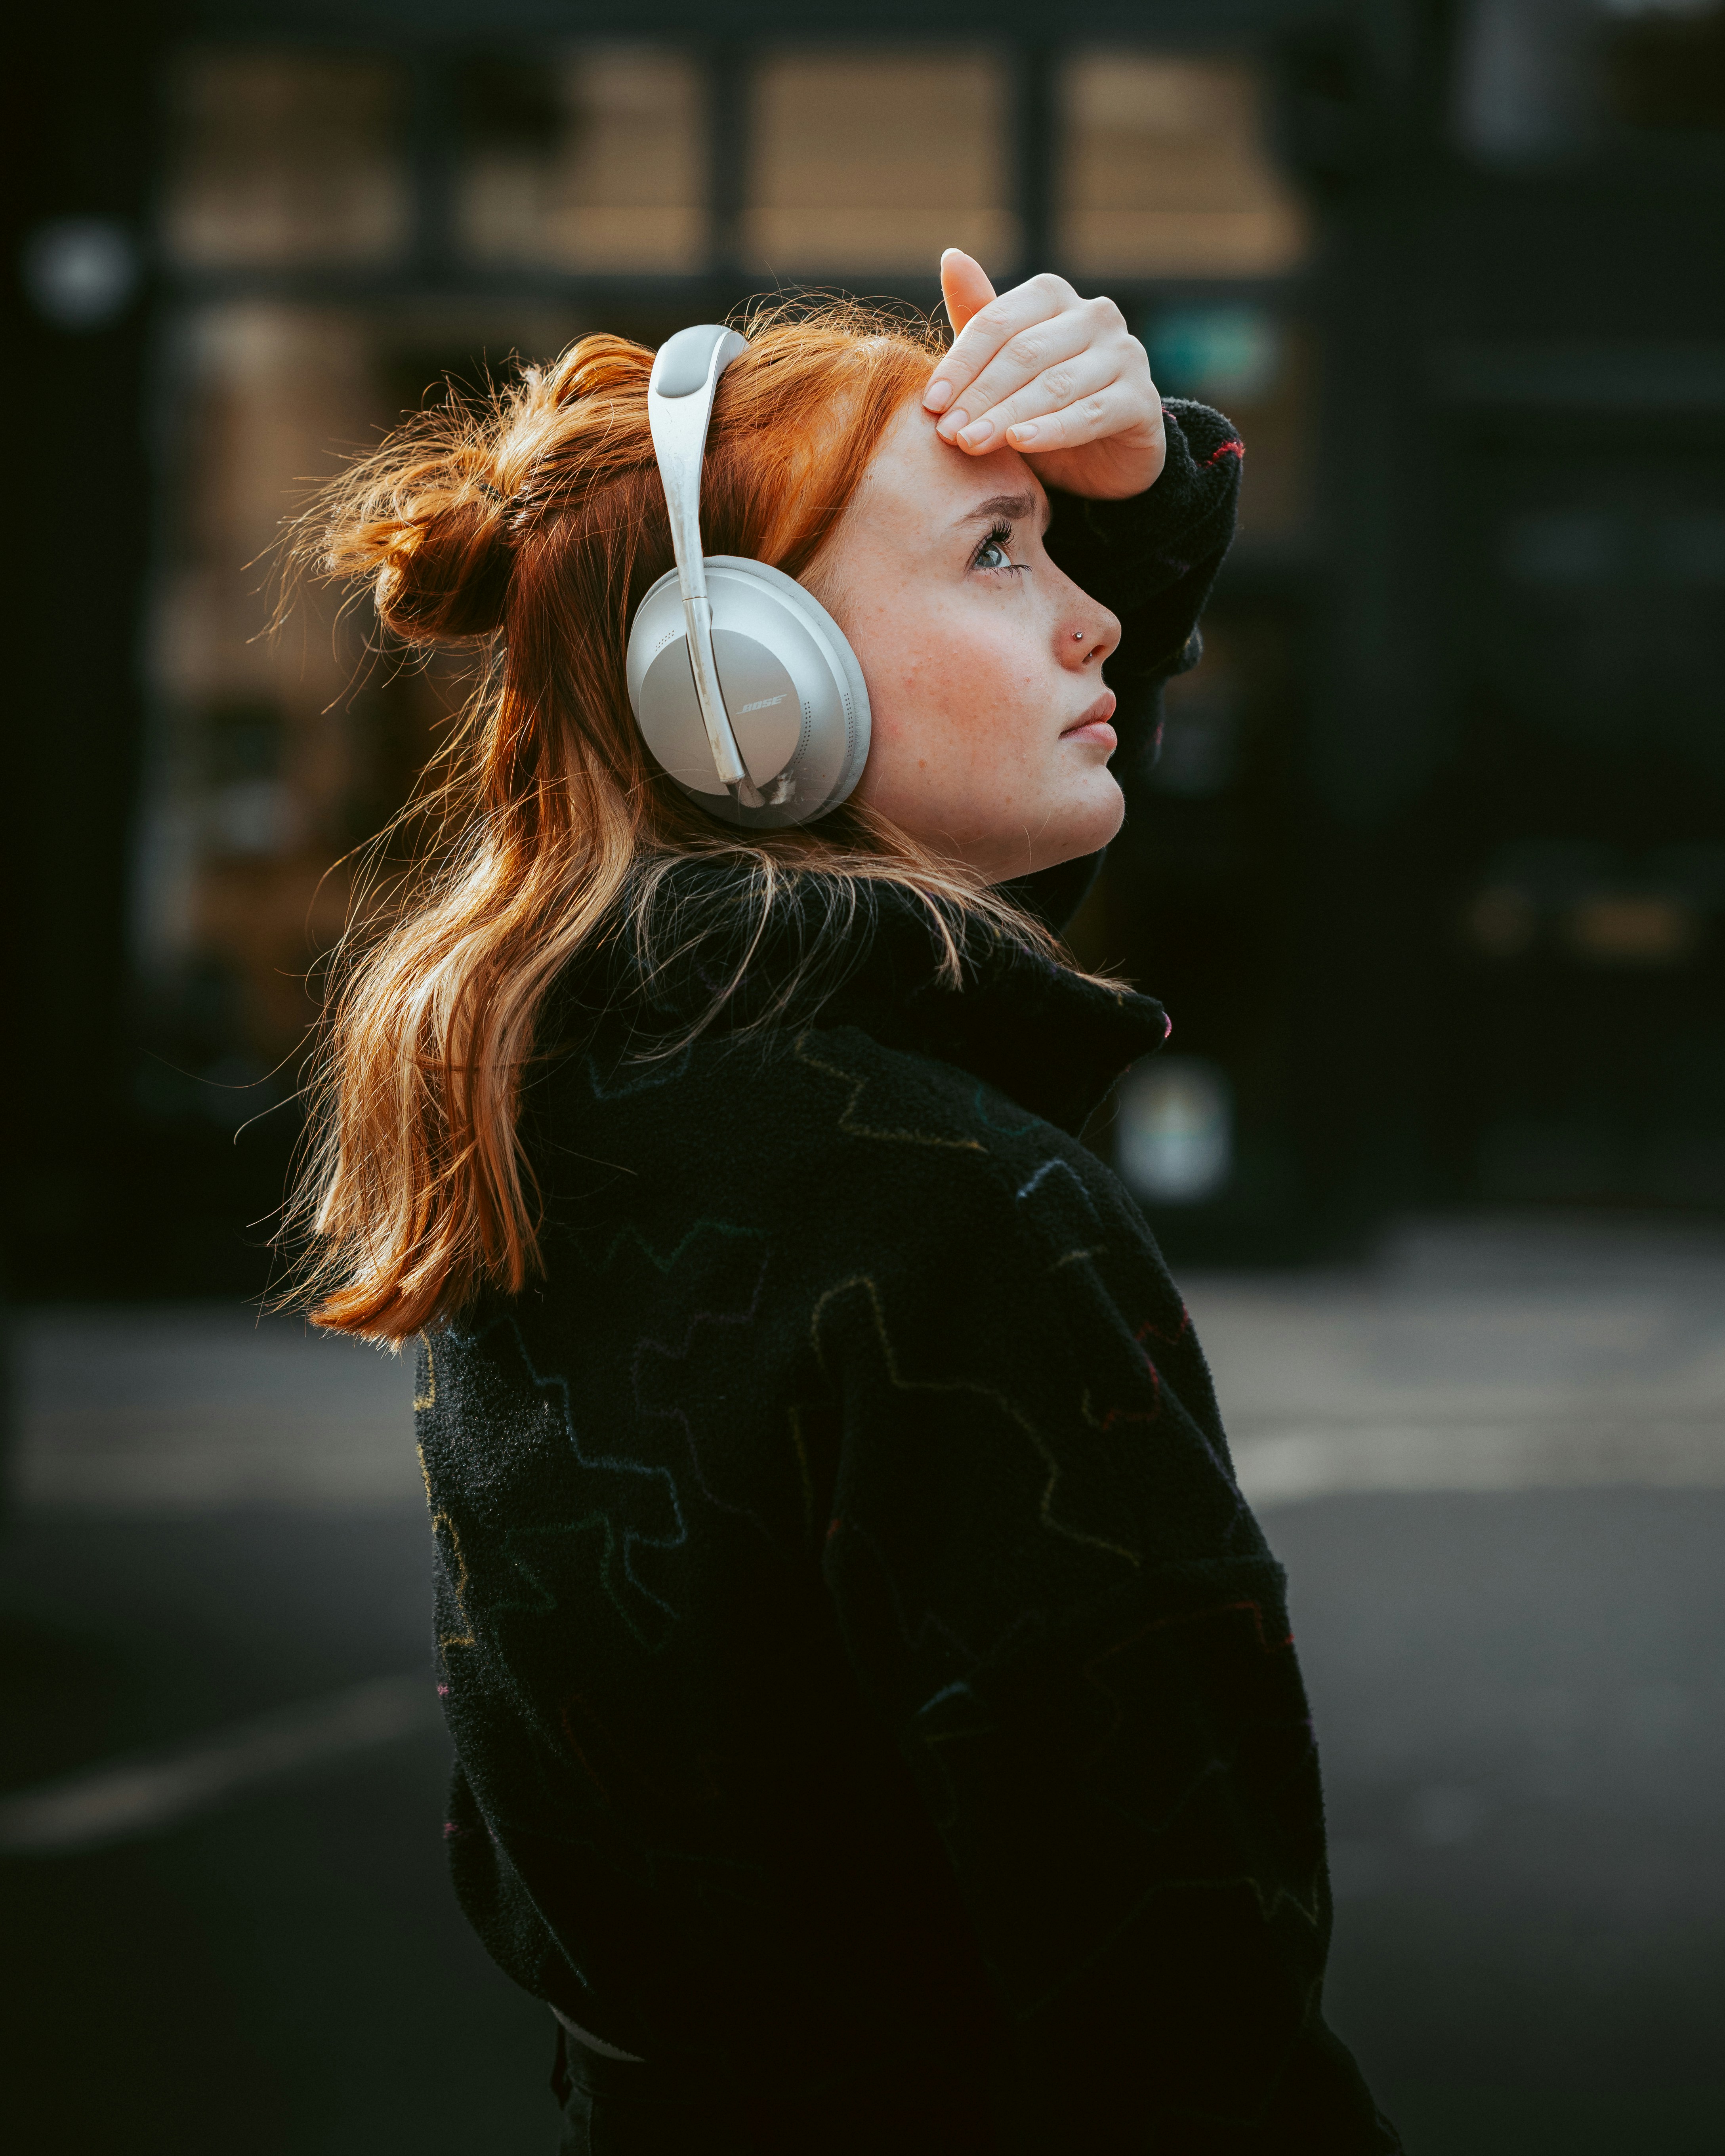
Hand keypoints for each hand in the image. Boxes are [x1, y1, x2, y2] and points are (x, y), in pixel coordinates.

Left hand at [923, 250, 1165, 501]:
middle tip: (947, 433)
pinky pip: (1090, 413)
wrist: (1103, 457)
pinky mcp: (1142, 400)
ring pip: (1054, 384)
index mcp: (1054, 297)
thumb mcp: (1004, 367)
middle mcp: (1095, 315)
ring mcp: (1124, 354)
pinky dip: (1052, 430)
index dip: (961, 363)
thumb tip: (951, 255)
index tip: (931, 402)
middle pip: (1024, 353)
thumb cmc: (1042, 406)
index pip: (998, 322)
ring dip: (1006, 416)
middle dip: (980, 395)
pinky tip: (1020, 443)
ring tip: (970, 443)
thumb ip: (980, 321)